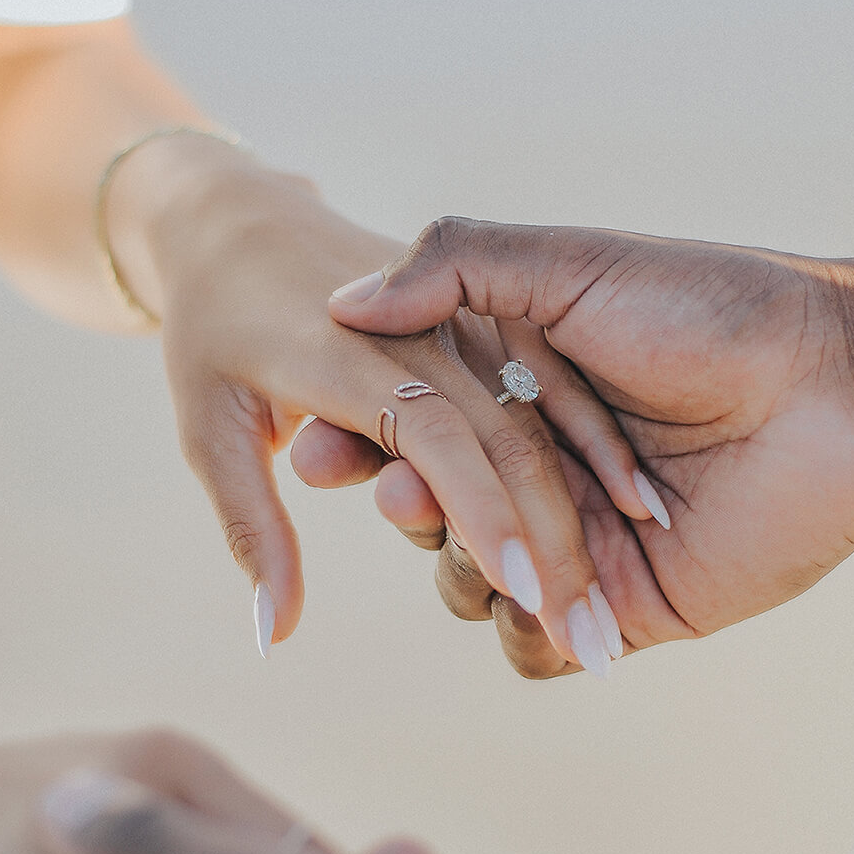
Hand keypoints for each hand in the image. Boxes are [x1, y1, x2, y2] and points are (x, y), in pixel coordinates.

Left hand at [121, 137, 654, 668]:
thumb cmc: (212, 330)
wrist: (237, 212)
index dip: (478, 512)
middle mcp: (418, 334)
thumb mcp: (208, 428)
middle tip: (591, 641)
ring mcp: (463, 316)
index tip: (519, 592)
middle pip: (507, 441)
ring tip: (613, 609)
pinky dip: (599, 450)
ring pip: (542, 423)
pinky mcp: (492, 312)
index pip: (431, 437)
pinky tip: (645, 516)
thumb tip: (271, 639)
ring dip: (587, 511)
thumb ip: (252, 532)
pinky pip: (558, 386)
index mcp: (344, 355)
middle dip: (554, 544)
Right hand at [321, 217, 853, 675]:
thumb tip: (343, 300)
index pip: (409, 430)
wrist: (837, 386)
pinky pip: (538, 649)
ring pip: (472, 589)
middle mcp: (541, 468)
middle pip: (430, 517)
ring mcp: (581, 543)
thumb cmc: (711, 310)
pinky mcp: (627, 607)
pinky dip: (529, 636)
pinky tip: (544, 606)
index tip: (316, 443)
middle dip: (409, 508)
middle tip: (406, 491)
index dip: (355, 443)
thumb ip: (456, 266)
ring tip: (499, 547)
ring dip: (468, 573)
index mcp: (517, 390)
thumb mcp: (572, 263)